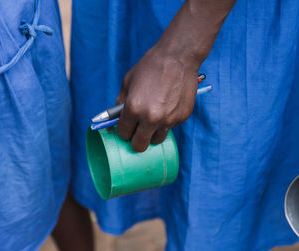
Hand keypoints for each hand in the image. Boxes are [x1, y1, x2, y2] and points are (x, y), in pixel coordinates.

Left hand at [115, 0, 236, 151]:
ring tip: (153, 119)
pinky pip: (170, 128)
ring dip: (153, 133)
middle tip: (137, 133)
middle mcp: (151, 118)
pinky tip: (167, 106)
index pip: (124, 133)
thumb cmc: (151, 66)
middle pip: (139, 145)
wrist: (178, 57)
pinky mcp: (182, 118)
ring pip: (157, 140)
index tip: (126, 128)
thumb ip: (121, 102)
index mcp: (134, 108)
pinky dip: (167, 122)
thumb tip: (117, 118)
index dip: (123, 131)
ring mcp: (168, 119)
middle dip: (136, 141)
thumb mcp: (128, 81)